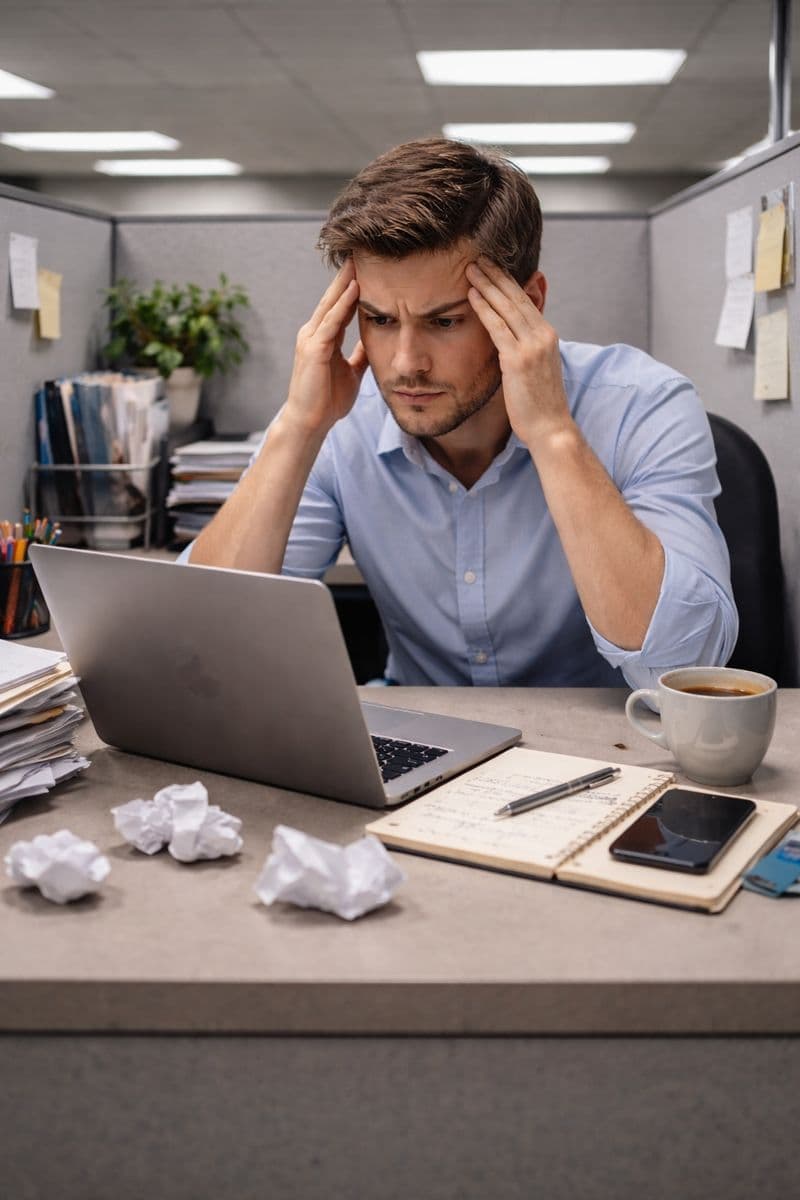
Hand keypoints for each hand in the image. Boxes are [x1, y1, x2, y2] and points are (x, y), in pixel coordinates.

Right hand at [285, 259, 367, 436]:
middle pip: (333, 297)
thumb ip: (359, 355)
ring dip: (346, 282)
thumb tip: (374, 343)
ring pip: (331, 304)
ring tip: (360, 260)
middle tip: (363, 251)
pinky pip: (330, 322)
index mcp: (323, 338)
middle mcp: (314, 333)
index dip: (353, 286)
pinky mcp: (313, 349)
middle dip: (347, 275)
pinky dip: (342, 305)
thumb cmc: (327, 401)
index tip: (368, 267)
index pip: (339, 305)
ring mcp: (311, 339)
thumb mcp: (351, 373)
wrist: (310, 423)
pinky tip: (355, 289)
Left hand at [465, 258, 572, 446]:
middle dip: (496, 275)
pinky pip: (497, 327)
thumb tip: (507, 343)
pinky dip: (483, 308)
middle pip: (516, 297)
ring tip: (470, 268)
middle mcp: (543, 335)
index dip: (508, 282)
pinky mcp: (518, 359)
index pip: (525, 301)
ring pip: (506, 307)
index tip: (492, 267)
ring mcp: (532, 346)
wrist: (550, 428)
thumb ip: (523, 350)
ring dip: (486, 285)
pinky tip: (471, 295)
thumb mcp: (535, 370)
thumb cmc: (539, 405)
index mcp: (548, 335)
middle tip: (478, 258)